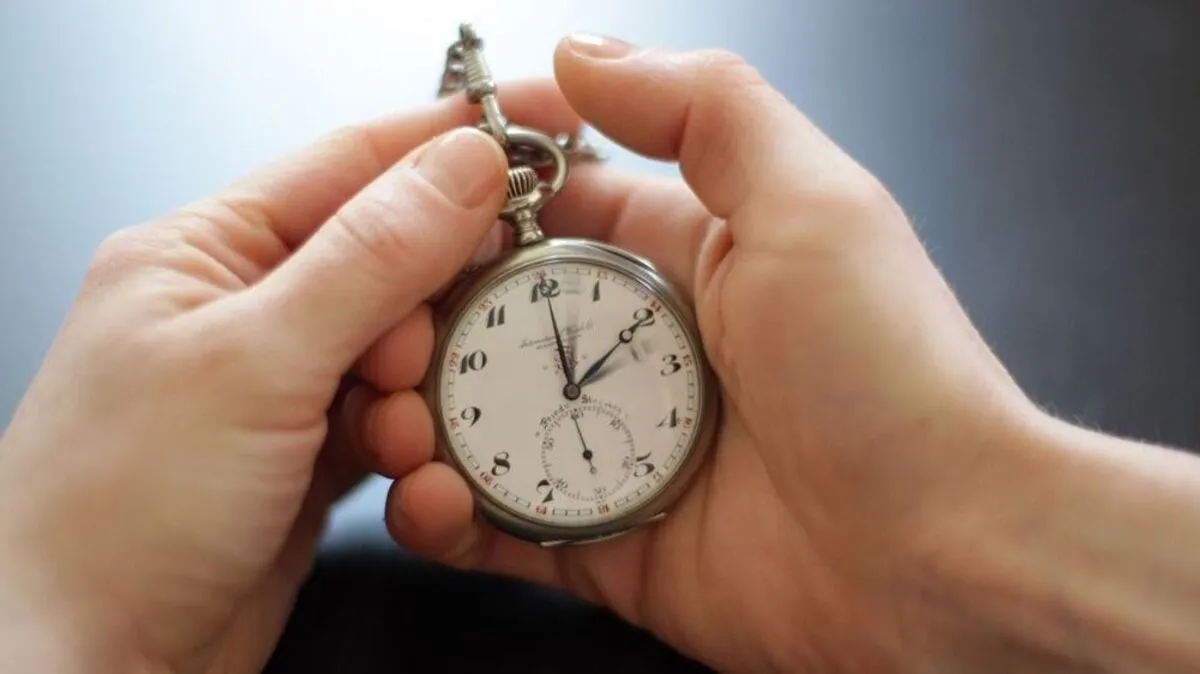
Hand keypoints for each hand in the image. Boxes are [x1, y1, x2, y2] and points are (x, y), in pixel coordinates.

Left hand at [0, 82, 579, 673]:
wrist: (88, 669)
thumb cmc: (113, 517)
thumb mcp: (252, 364)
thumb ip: (368, 258)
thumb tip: (461, 165)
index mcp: (203, 252)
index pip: (348, 163)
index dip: (448, 142)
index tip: (538, 136)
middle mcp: (240, 309)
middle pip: (388, 260)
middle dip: (437, 304)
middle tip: (466, 338)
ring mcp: (277, 385)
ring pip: (402, 349)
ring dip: (426, 393)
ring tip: (401, 438)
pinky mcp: (307, 455)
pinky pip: (394, 421)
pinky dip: (413, 446)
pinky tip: (406, 480)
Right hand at [375, 35, 1049, 671]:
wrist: (947, 562)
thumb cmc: (891, 374)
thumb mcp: (812, 202)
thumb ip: (703, 110)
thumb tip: (579, 52)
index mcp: (695, 260)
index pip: (561, 208)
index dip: (480, 195)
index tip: (405, 188)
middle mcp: (653, 352)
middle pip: (504, 318)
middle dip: (429, 313)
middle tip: (372, 319)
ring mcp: (626, 451)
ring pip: (488, 422)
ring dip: (423, 415)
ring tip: (386, 413)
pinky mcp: (614, 546)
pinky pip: (508, 530)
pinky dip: (454, 518)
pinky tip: (427, 500)